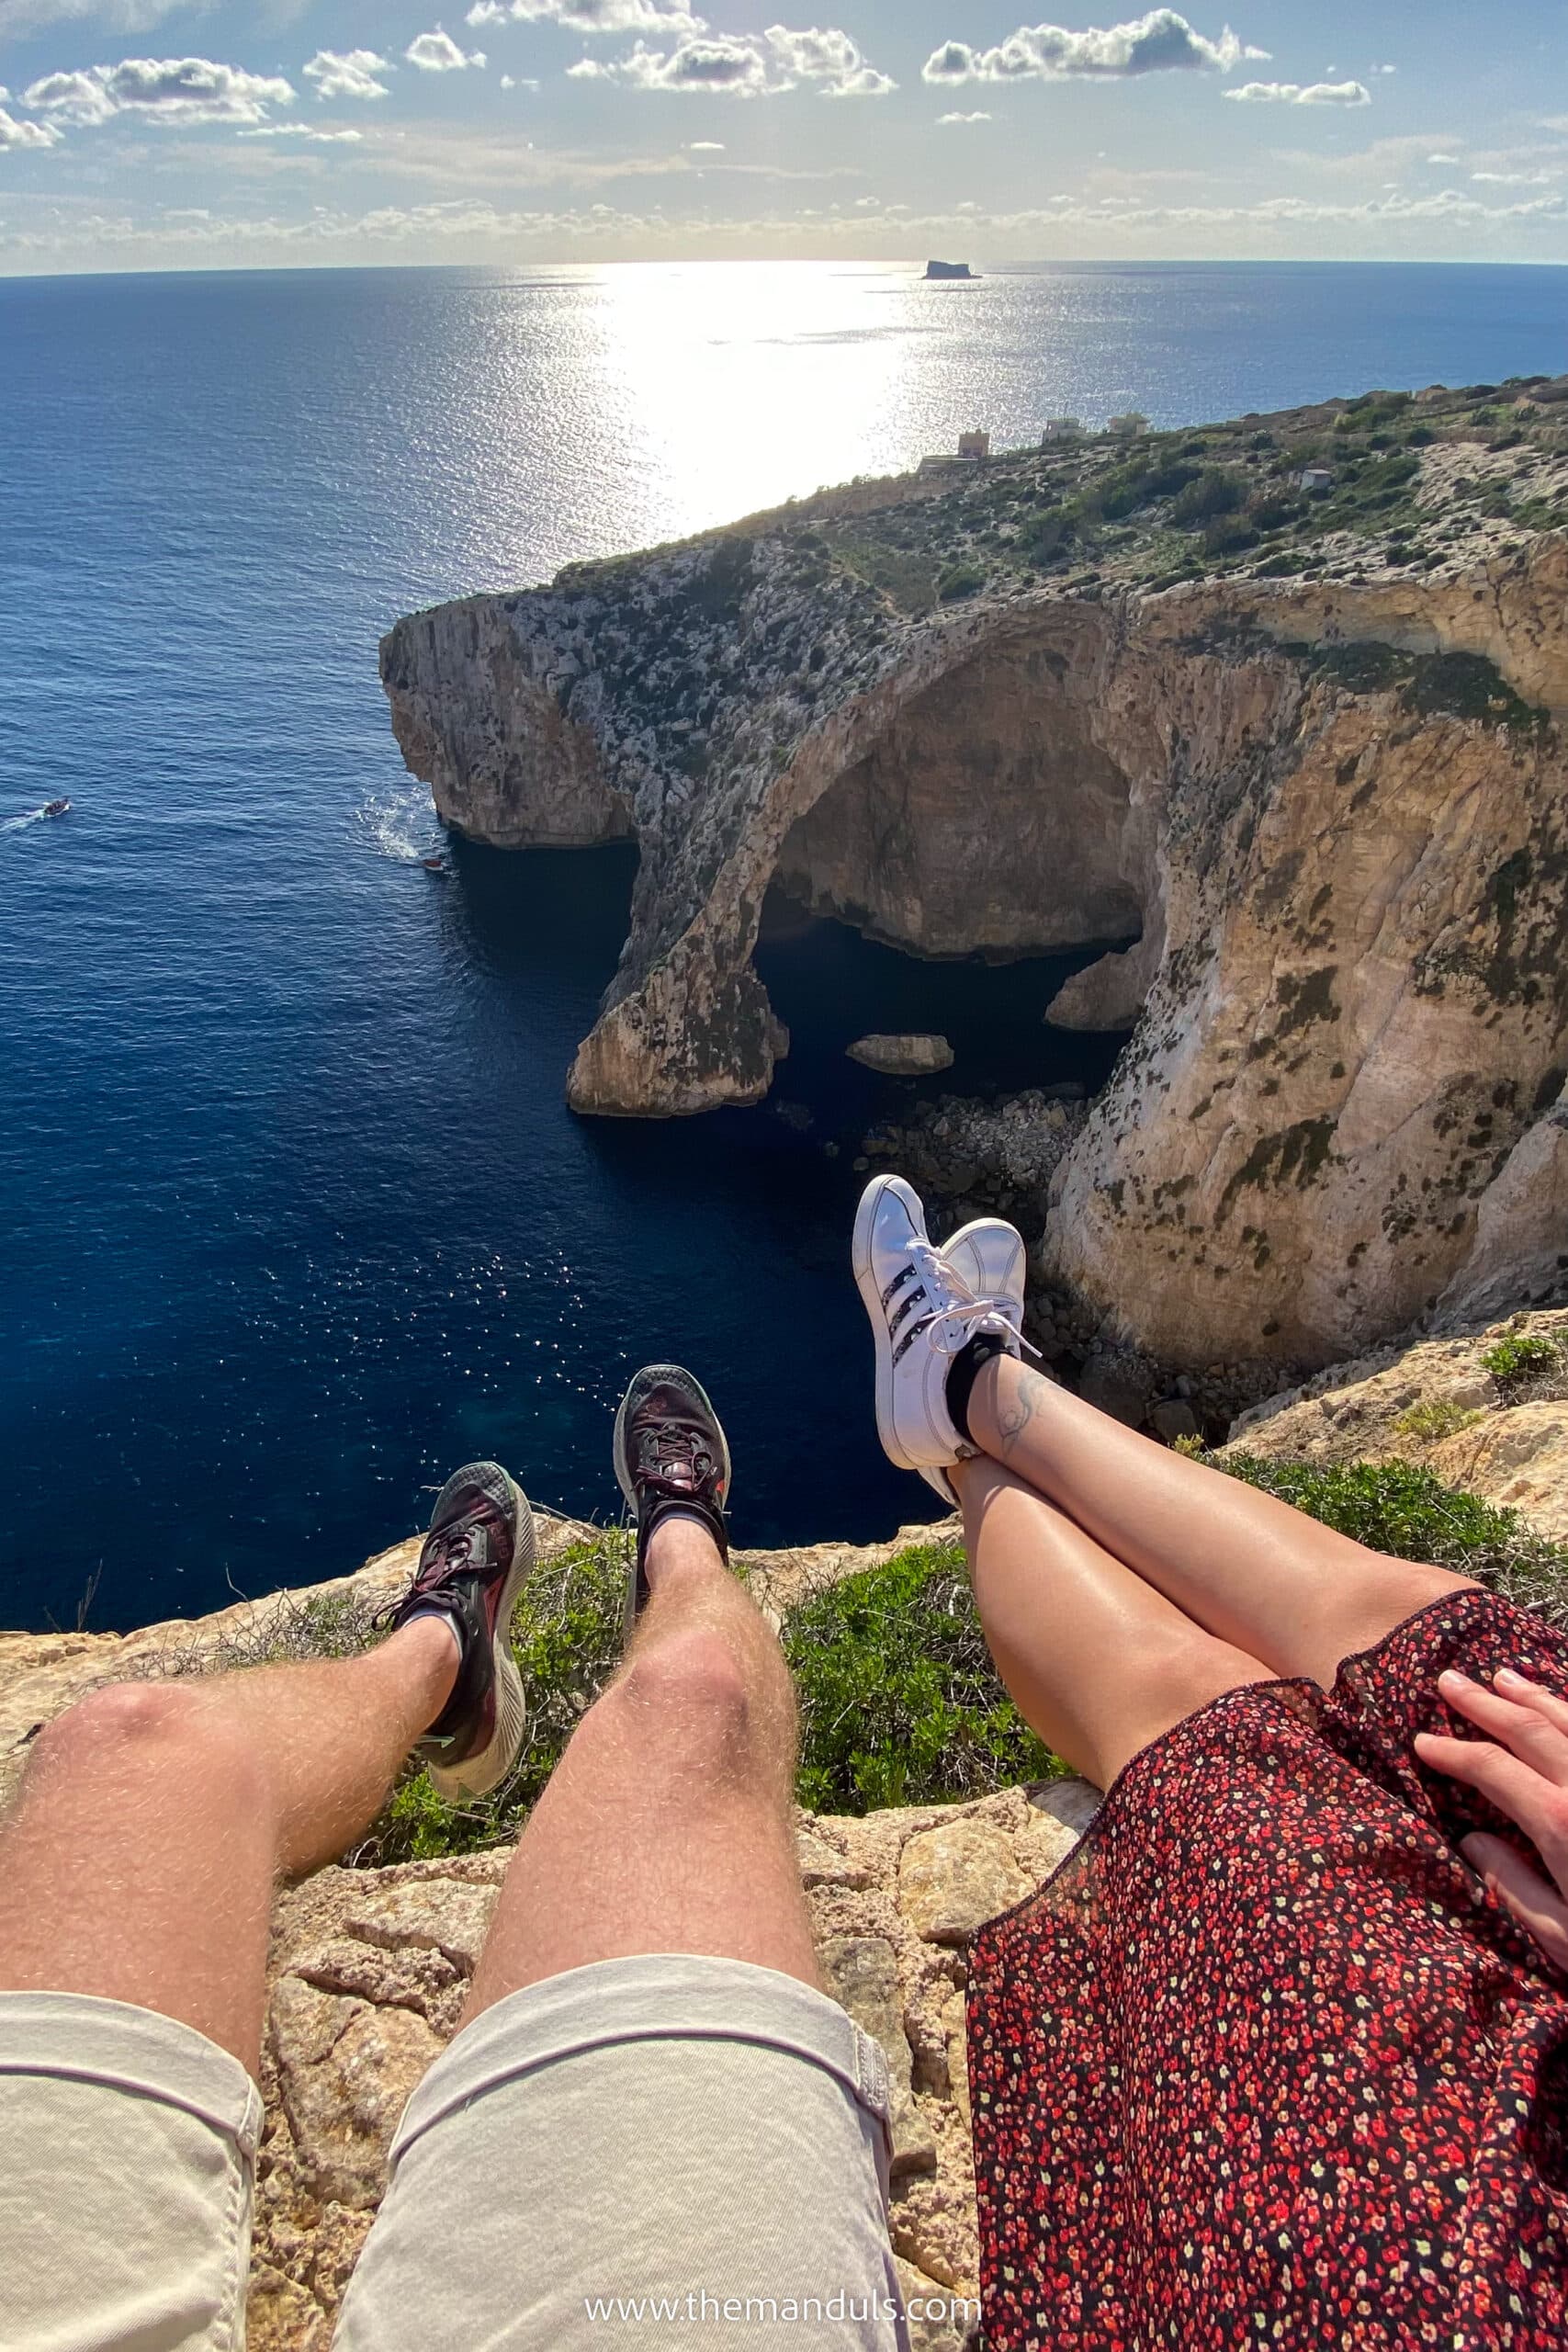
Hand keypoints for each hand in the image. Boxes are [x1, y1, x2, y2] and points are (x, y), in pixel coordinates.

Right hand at [1414, 1666, 1567, 1973]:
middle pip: (1529, 1729)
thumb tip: (1473, 1841)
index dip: (1454, 1752)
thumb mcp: (1565, 1939)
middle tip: (1451, 1682)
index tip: (1423, 1741)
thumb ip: (1515, 1888)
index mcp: (1561, 1823)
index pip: (1492, 1769)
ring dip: (1535, 1694)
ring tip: (1504, 1676)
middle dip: (1485, 1704)